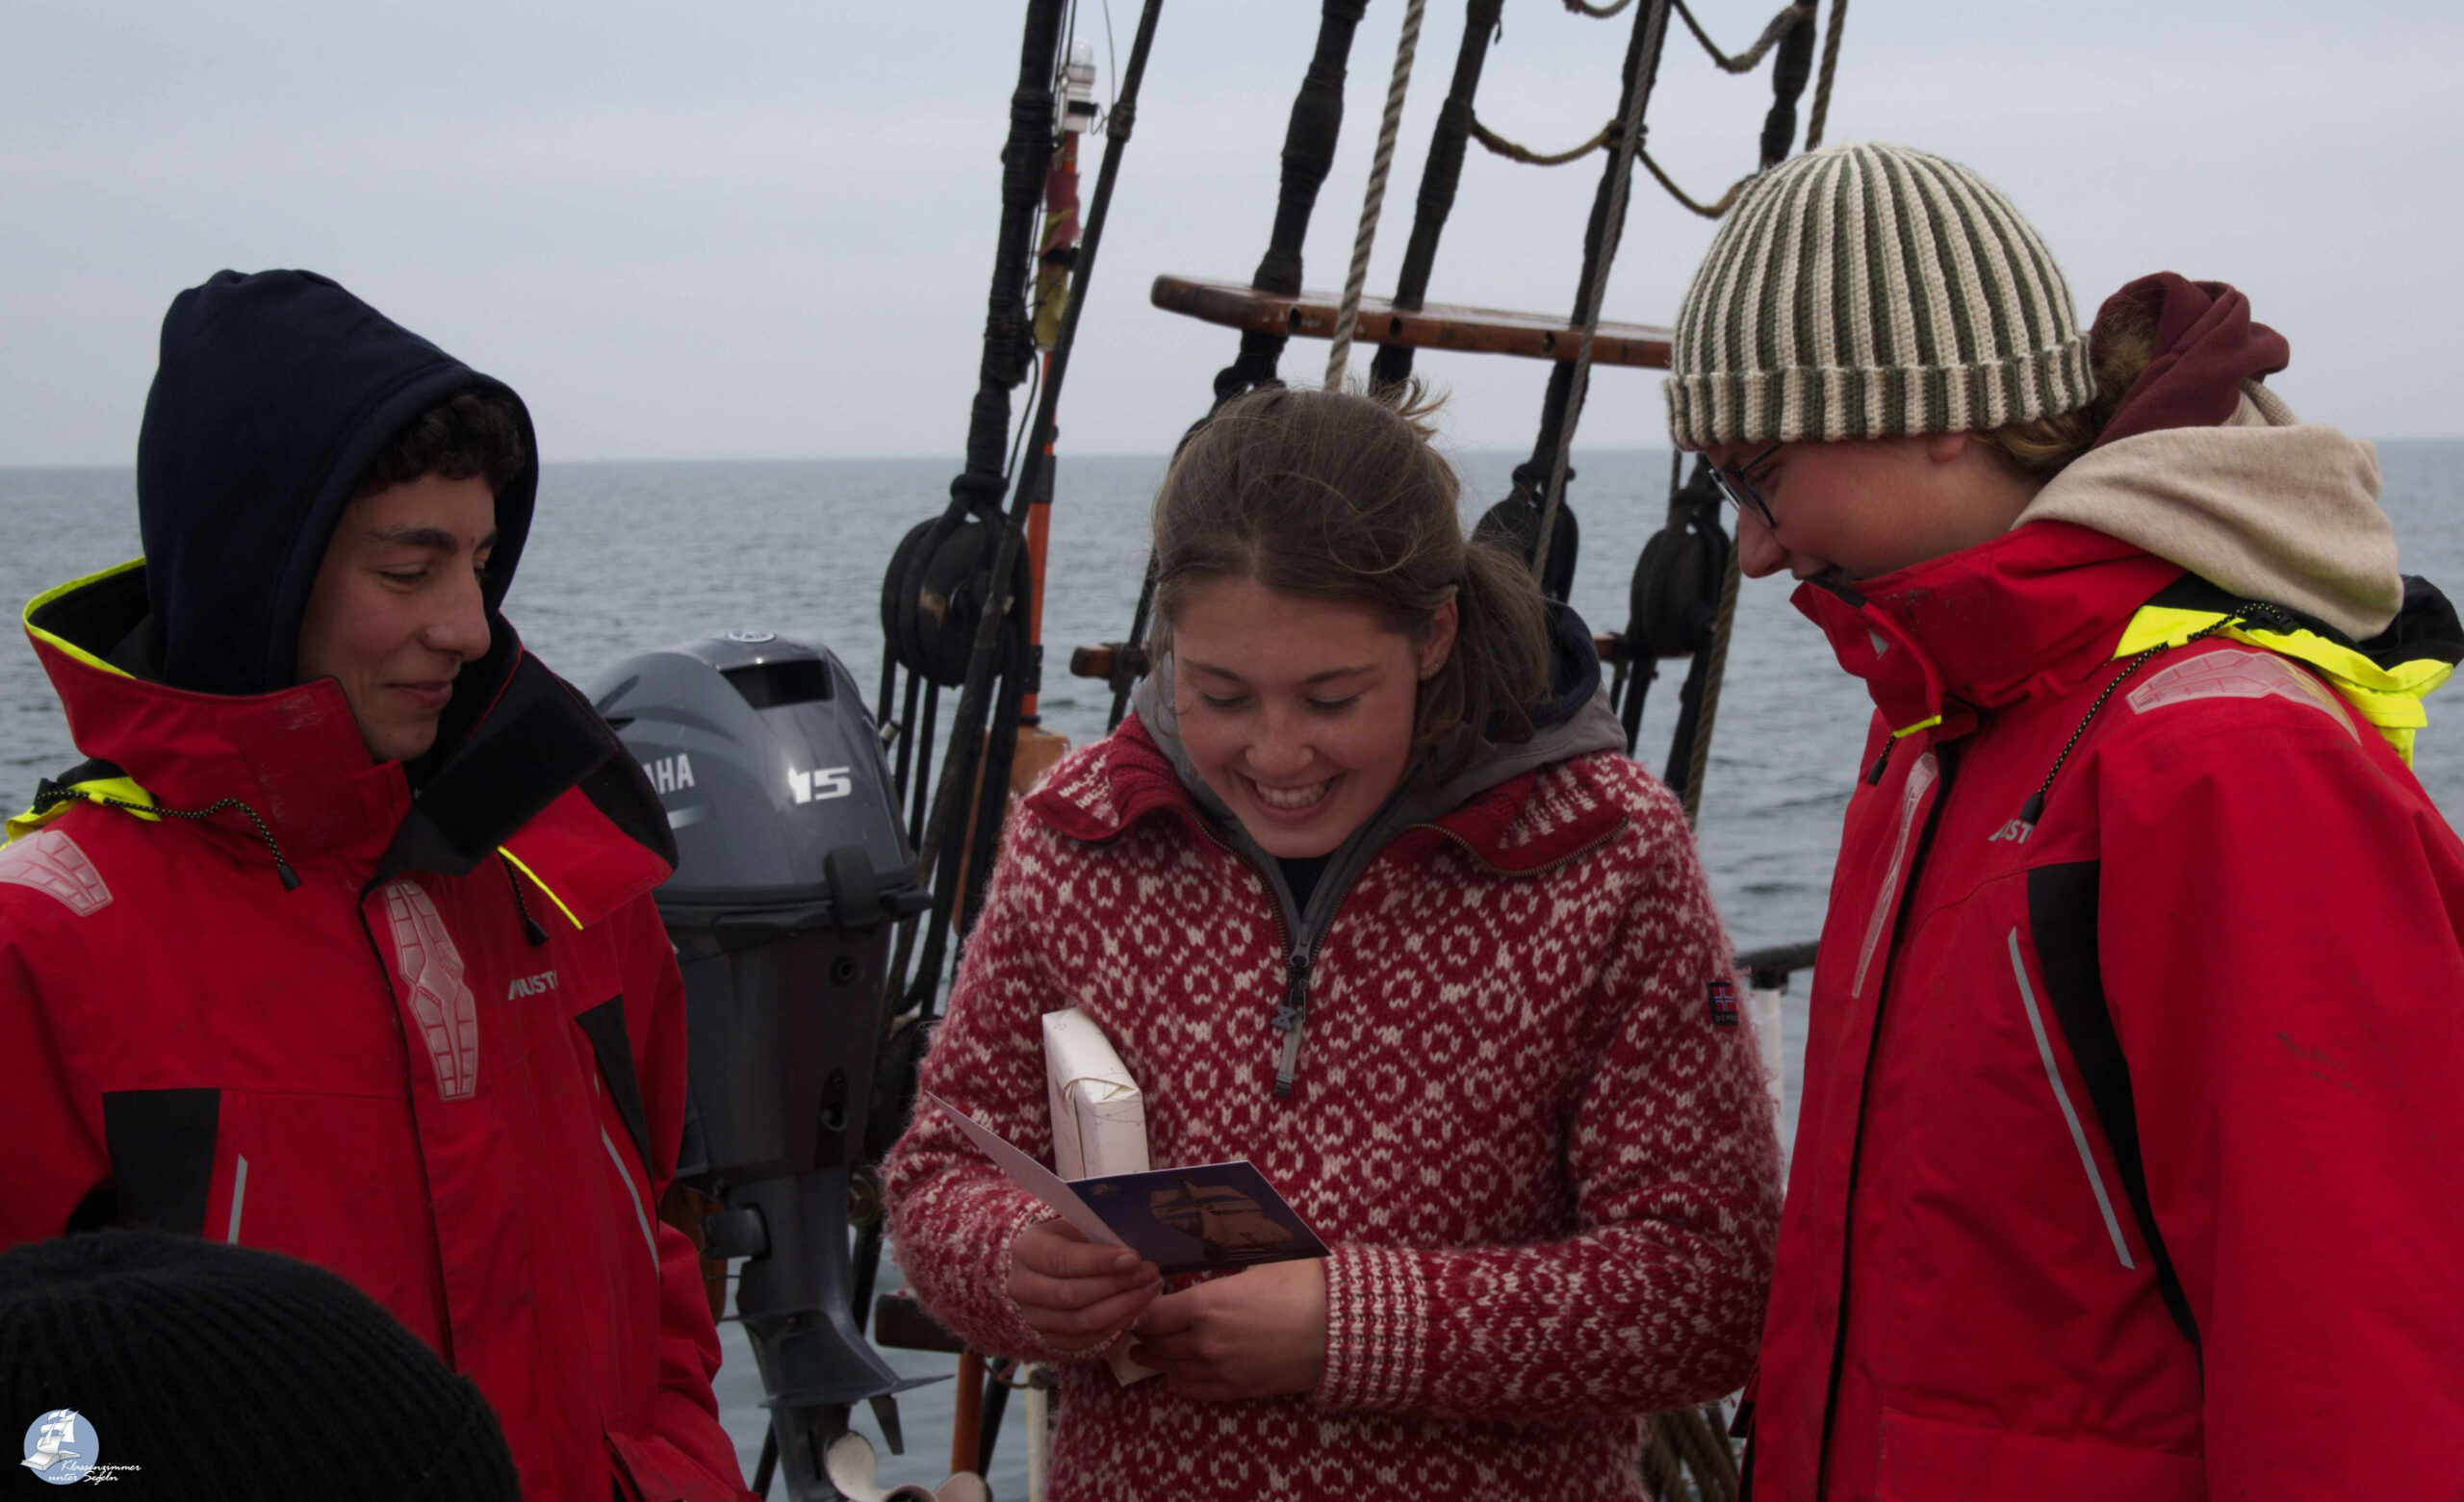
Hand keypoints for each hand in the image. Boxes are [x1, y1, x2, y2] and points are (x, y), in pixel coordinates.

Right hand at [1007, 1220, 1160, 1352]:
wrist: (1051, 1264)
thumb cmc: (1072, 1239)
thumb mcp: (1080, 1226)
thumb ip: (1101, 1237)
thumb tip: (1136, 1254)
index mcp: (1027, 1249)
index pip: (1061, 1259)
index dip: (1099, 1261)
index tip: (1135, 1258)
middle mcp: (1021, 1286)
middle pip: (1070, 1295)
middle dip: (1116, 1286)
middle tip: (1151, 1275)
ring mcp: (1033, 1317)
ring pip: (1080, 1322)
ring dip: (1122, 1308)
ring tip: (1150, 1291)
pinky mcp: (1049, 1337)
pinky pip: (1085, 1340)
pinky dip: (1115, 1326)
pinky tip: (1138, 1309)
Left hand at [1128, 1258, 1327, 1401]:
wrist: (1339, 1328)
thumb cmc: (1302, 1285)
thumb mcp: (1258, 1263)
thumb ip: (1224, 1269)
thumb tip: (1206, 1258)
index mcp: (1206, 1305)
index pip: (1152, 1313)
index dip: (1140, 1309)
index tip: (1138, 1303)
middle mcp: (1204, 1341)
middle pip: (1156, 1343)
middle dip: (1143, 1336)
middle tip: (1136, 1330)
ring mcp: (1219, 1370)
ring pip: (1171, 1369)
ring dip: (1155, 1361)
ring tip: (1144, 1355)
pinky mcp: (1237, 1390)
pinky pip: (1195, 1391)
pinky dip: (1179, 1384)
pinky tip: (1173, 1379)